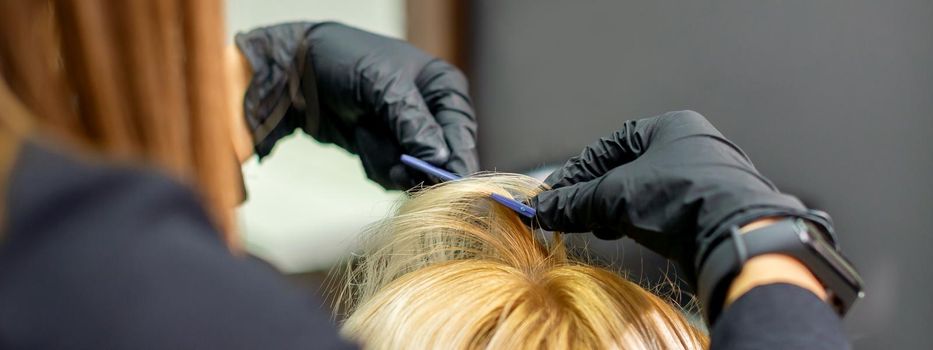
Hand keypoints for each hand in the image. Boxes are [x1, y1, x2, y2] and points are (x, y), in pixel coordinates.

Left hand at [307, 23, 477, 189]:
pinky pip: (391, 175)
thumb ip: (412, 122)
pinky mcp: (386, 152)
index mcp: (443, 88)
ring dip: (387, 161)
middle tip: (396, 168)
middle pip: (442, 158)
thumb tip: (439, 158)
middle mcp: (432, 113)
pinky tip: (358, 136)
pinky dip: (373, 162)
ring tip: (364, 132)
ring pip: (414, 172)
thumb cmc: (345, 62)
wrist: (296, 73)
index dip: (457, 156)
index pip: (461, 129)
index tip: (448, 180)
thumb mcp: (382, 85)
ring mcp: (408, 135)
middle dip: (416, 164)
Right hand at [530, 110, 808, 268]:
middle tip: (568, 213)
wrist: (736, 238)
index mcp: (669, 128)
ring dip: (613, 210)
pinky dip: (636, 220)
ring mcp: (701, 179)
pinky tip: (622, 233)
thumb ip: (577, 202)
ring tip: (594, 227)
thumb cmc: (681, 198)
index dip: (576, 171)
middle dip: (593, 192)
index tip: (553, 195)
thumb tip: (542, 209)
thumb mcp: (618, 196)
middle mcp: (688, 147)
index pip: (608, 146)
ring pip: (642, 191)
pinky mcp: (706, 210)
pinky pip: (661, 210)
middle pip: (624, 169)